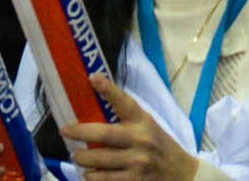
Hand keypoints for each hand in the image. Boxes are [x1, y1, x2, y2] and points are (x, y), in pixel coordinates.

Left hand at [66, 76, 197, 180]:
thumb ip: (127, 120)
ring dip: (83, 158)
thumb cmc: (160, 146)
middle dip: (80, 132)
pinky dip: (93, 176)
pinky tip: (89, 173)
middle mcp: (141, 139)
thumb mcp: (148, 126)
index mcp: (143, 121)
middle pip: (104, 134)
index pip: (124, 102)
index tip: (92, 78)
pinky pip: (105, 179)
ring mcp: (138, 162)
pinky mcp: (135, 180)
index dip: (108, 89)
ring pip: (100, 159)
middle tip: (66, 130)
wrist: (182, 173)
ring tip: (76, 156)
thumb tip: (93, 112)